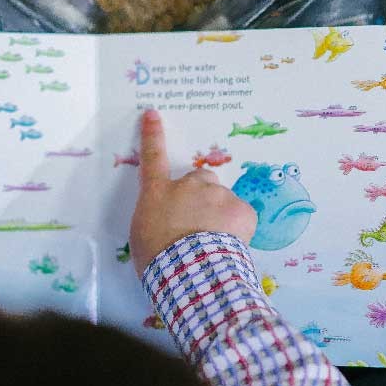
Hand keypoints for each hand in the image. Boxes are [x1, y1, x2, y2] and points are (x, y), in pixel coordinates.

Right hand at [129, 109, 256, 272]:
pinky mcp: (242, 209)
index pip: (152, 157)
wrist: (189, 270)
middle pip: (200, 179)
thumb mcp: (143, 235)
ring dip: (220, 214)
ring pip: (223, 199)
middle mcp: (189, 186)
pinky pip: (242, 216)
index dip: (153, 135)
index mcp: (158, 192)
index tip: (153, 115)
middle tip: (198, 222)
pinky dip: (238, 228)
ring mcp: (217, 194)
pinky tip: (229, 245)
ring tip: (213, 242)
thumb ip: (156, 216)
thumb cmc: (158, 258)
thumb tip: (168, 219)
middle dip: (201, 195)